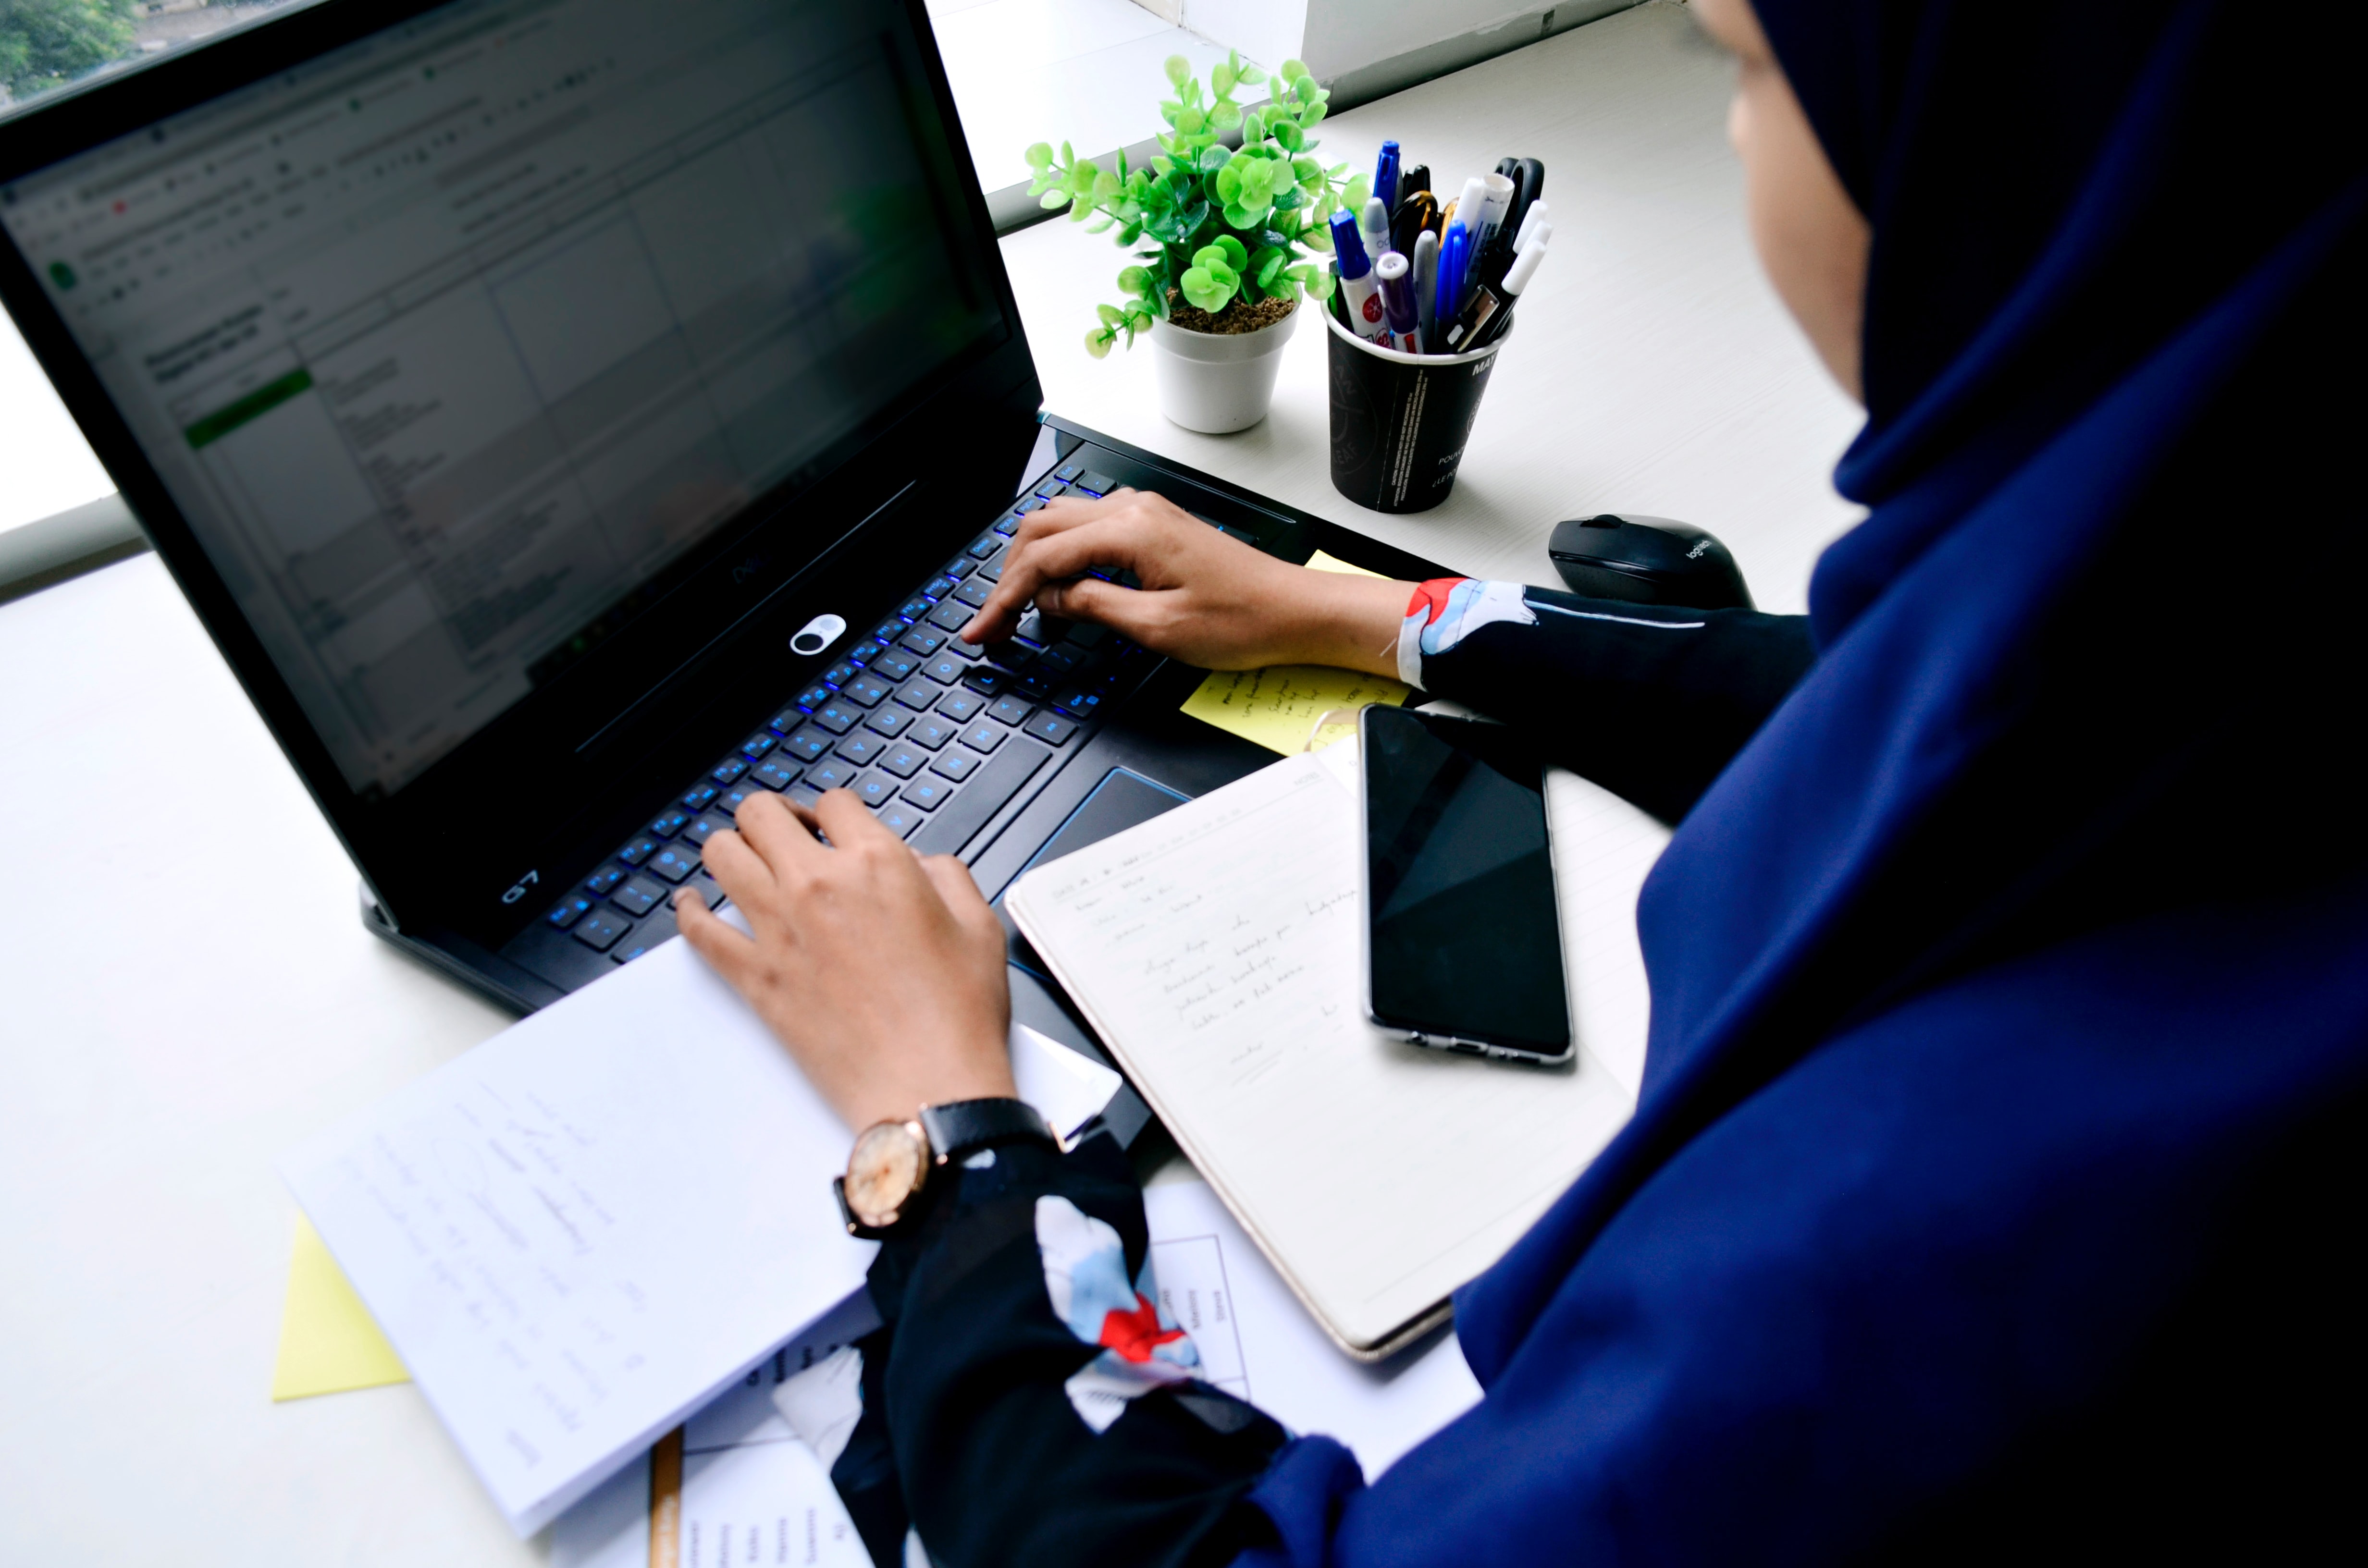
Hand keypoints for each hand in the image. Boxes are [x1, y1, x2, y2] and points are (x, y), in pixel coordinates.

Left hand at [674, 791, 1014, 1131]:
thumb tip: (918, 864)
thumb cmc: (957, 1017)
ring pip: (721, 854)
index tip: (831, 827)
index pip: (834, 802)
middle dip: (771, 816)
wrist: (928, 1086)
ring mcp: (780, 929)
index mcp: (879, 864)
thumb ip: (947, 876)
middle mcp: (820, 885)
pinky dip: (689, 911)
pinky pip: (699, 929)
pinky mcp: (755, 977)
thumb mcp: (979, 927)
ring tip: (742, 863)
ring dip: (729, 850)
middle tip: (784, 836)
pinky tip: (693, 905)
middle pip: (761, 813)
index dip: (833, 811)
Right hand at [960, 487, 1409, 676]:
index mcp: (1132, 531)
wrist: (1294, 612)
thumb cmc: (1243, 621)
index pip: (1044, 558)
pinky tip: (1060, 592)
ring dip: (1032, 563)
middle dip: (1008, 575)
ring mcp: (1145, 516)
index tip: (983, 629)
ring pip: (1062, 525)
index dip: (1004, 596)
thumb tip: (1052, 598)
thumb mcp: (1159, 627)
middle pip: (1042, 529)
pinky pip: (1090, 532)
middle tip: (992, 623)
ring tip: (1018, 609)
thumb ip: (1096, 606)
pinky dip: (1062, 559)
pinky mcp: (1154, 529)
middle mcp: (1135, 512)